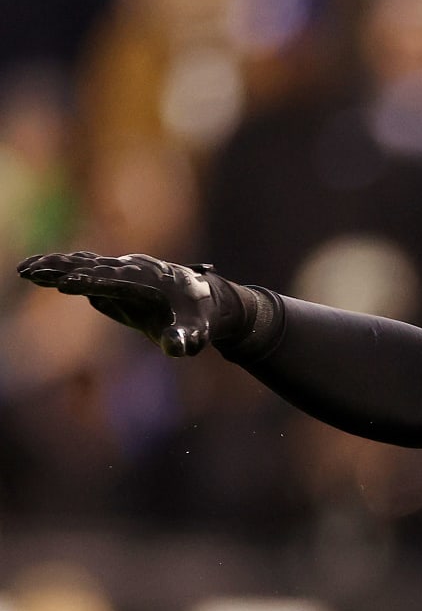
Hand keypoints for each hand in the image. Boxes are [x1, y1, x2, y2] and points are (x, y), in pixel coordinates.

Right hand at [16, 251, 240, 356]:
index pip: (118, 283)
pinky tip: (37, 269)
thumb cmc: (199, 320)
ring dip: (54, 266)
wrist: (206, 299)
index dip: (93, 284)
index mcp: (151, 284)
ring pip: (84, 263)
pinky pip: (84, 266)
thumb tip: (176, 347)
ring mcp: (123, 270)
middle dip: (63, 271)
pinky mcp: (115, 274)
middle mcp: (134, 271)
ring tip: (24, 271)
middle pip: (93, 268)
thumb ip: (184, 340)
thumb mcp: (197, 334)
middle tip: (32, 275)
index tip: (67, 285)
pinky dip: (61, 266)